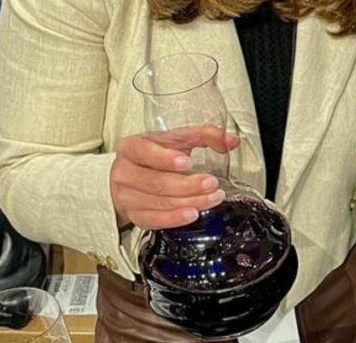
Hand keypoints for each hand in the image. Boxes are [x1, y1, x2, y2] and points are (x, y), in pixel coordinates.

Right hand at [110, 125, 238, 229]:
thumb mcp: (176, 139)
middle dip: (186, 185)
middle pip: (155, 182)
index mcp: (131, 147)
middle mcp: (124, 172)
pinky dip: (175, 218)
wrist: (129, 176)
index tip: (186, 162)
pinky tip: (192, 213)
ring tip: (211, 198)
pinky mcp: (134, 215)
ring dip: (188, 202)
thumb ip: (204, 135)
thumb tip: (231, 141)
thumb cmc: (155, 154)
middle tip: (211, 183)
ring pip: (158, 202)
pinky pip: (154, 220)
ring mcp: (126, 197)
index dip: (164, 158)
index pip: (144, 152)